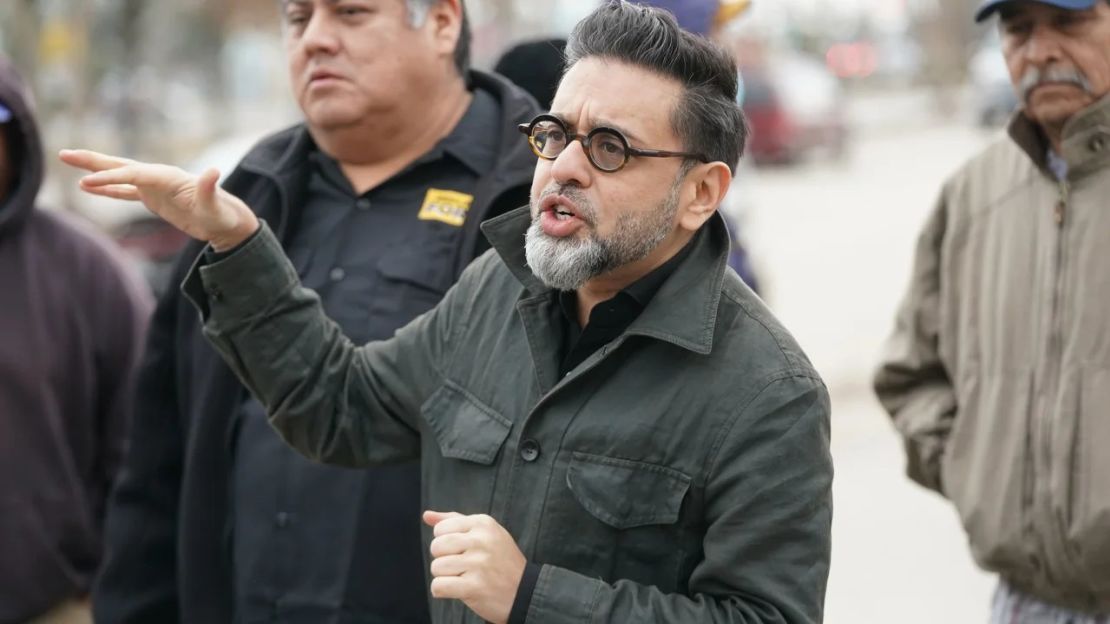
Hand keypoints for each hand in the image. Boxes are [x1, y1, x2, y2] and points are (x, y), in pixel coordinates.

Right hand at [59, 149, 258, 250]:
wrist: (228, 220)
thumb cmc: (223, 214)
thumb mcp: (216, 206)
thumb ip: (210, 189)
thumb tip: (214, 171)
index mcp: (169, 177)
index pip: (134, 174)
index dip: (111, 178)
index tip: (88, 182)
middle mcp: (159, 176)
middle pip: (121, 166)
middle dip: (93, 161)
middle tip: (64, 153)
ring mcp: (155, 186)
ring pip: (119, 175)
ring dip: (94, 171)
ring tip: (68, 161)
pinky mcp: (153, 197)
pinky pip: (125, 192)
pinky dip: (107, 189)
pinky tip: (88, 187)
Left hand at [424, 511, 526, 623]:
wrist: (524, 592)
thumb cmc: (500, 561)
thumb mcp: (485, 533)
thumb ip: (454, 521)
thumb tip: (426, 515)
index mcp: (483, 523)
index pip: (441, 529)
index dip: (445, 543)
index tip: (462, 551)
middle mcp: (482, 540)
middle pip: (436, 547)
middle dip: (443, 559)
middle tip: (462, 566)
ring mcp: (479, 563)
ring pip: (436, 568)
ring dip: (445, 577)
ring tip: (464, 578)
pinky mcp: (474, 586)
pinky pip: (438, 586)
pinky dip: (443, 591)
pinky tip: (458, 590)